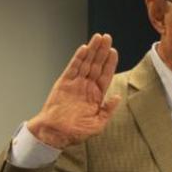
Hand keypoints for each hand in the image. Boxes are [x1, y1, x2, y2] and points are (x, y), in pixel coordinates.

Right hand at [26, 33, 120, 149]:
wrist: (55, 134)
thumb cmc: (75, 132)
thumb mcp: (98, 124)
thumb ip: (108, 110)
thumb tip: (117, 97)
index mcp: (96, 95)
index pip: (105, 75)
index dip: (110, 63)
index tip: (114, 51)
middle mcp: (86, 86)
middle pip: (97, 65)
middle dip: (102, 51)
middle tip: (107, 37)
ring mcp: (75, 83)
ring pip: (86, 63)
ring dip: (92, 50)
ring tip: (98, 38)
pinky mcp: (64, 83)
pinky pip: (72, 68)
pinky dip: (78, 58)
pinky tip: (84, 48)